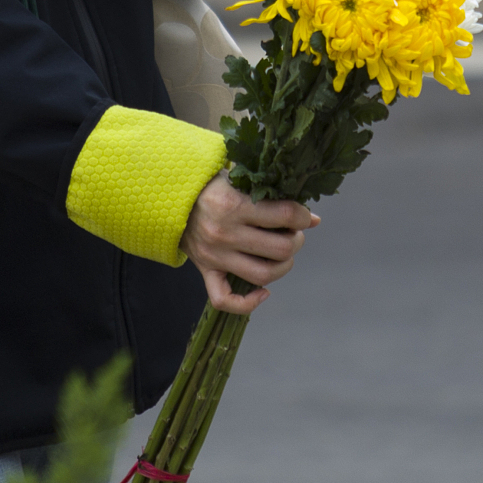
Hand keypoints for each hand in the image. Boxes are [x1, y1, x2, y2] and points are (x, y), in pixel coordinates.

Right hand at [179, 178, 320, 314]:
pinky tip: (263, 292)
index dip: (302, 216)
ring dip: (283, 267)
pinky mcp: (205, 271)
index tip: (302, 215)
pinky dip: (248, 303)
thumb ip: (271, 194)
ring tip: (283, 254)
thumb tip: (311, 219)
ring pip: (263, 275)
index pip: (284, 215)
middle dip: (296, 241)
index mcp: (232, 204)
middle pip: (280, 249)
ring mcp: (214, 256)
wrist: (170, 199)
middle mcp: (224, 233)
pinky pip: (225, 300)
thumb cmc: (209, 185)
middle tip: (294, 234)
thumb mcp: (238, 179)